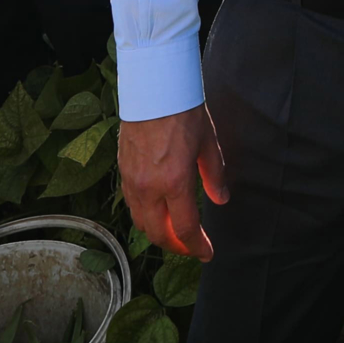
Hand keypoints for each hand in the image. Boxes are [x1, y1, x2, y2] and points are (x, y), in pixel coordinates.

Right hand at [120, 109, 229, 259]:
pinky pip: (132, 205)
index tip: (207, 253)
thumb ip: (214, 176)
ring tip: (175, 233)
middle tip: (192, 246)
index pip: (185, 229)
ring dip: (159, 234)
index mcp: (175, 182)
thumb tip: (220, 199)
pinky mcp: (122, 172)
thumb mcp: (208, 143)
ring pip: (141, 223)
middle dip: (177, 246)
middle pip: (159, 234)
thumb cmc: (184, 112)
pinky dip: (145, 216)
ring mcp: (132, 181)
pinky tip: (158, 211)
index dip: (197, 247)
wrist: (153, 89)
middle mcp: (149, 187)